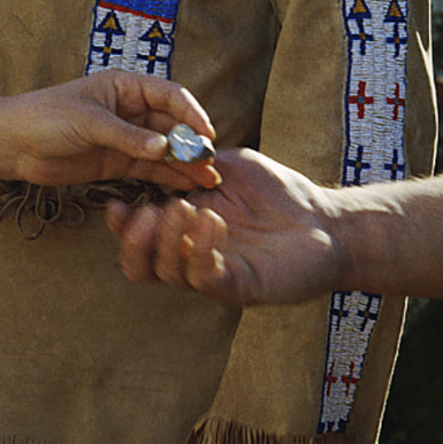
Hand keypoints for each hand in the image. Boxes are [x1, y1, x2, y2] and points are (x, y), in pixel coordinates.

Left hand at [5, 70, 221, 190]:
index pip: (170, 96)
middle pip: (172, 125)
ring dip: (186, 163)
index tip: (207, 134)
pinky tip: (187, 187)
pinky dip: (168, 177)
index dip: (192, 114)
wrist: (13, 143)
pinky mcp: (118, 161)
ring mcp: (126, 137)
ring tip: (208, 181)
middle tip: (210, 164)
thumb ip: (126, 136)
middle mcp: (131, 110)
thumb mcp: (89, 122)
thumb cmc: (45, 117)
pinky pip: (150, 168)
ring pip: (165, 149)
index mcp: (126, 86)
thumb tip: (164, 148)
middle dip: (193, 143)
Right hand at [104, 148, 347, 305]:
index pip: (140, 237)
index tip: (117, 205)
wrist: (326, 220)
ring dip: (168, 240)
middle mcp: (193, 256)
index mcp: (185, 229)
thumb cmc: (280, 194)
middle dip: (134, 241)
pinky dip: (200, 250)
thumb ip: (196, 162)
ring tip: (182, 208)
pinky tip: (213, 221)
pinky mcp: (238, 286)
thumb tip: (165, 156)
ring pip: (168, 272)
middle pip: (141, 266)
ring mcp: (214, 273)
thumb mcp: (229, 166)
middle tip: (145, 214)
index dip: (122, 226)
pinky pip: (204, 277)